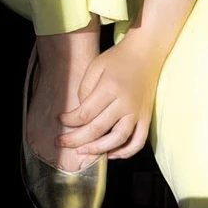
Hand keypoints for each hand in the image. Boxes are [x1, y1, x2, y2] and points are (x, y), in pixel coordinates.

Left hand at [56, 33, 163, 160]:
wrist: (147, 53)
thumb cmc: (118, 58)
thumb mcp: (96, 66)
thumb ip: (85, 89)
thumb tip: (81, 114)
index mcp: (110, 88)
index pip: (85, 113)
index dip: (69, 121)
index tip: (60, 119)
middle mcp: (125, 103)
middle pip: (97, 129)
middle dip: (75, 139)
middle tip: (60, 142)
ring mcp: (138, 112)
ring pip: (118, 139)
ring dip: (98, 149)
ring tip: (82, 151)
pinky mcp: (147, 118)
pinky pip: (138, 141)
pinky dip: (125, 152)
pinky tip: (110, 154)